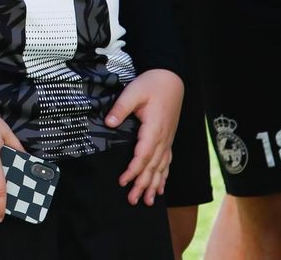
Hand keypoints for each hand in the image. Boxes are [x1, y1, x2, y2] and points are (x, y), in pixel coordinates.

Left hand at [107, 68, 183, 204]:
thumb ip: (121, 108)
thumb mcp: (134, 92)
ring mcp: (167, 139)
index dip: (133, 170)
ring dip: (154, 185)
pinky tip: (161, 187)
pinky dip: (164, 175)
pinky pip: (167, 161)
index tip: (123, 181)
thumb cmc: (153, 84)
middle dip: (142, 185)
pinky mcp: (168, 138)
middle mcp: (162, 138)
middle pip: (152, 166)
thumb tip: (109, 122)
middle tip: (133, 200)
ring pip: (161, 167)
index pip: (143, 155)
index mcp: (154, 128)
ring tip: (148, 201)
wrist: (172, 78)